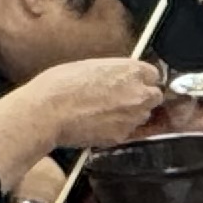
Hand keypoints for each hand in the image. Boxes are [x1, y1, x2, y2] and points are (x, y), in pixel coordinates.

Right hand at [34, 56, 167, 152]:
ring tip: (105, 112)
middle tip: (120, 99)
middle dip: (141, 98)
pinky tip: (98, 124)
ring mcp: (132, 117)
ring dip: (130, 114)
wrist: (48, 111)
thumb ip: (114, 72)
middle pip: (154, 96)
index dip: (141, 79)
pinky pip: (127, 132)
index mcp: (131, 70)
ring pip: (142, 116)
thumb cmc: (61, 85)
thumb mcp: (91, 66)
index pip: (153, 74)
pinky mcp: (122, 136)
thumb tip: (119, 77)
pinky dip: (116, 129)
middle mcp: (138, 93)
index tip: (133, 83)